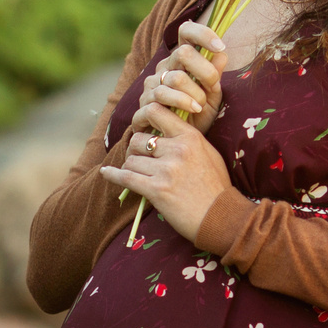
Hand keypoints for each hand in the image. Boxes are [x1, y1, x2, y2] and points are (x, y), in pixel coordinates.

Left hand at [98, 98, 235, 241]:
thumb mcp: (207, 152)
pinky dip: (113, 176)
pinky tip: (106, 174)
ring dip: (131, 167)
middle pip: (138, 139)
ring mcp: (166, 170)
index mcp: (190, 136)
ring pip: (131, 160)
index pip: (156, 111)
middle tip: (140, 160)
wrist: (221, 216)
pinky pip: (125, 177)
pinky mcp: (156, 190)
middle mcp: (177, 149)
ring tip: (139, 175)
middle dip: (135, 150)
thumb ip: (185, 139)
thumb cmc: (216, 186)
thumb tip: (162, 131)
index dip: (143, 117)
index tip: (140, 126)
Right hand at [137, 23, 228, 131]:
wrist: (179, 146)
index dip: (202, 34)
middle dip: (204, 71)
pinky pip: (158, 100)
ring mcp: (150, 88)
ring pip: (173, 78)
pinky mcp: (142, 108)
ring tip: (201, 106)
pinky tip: (192, 112)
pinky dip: (180, 104)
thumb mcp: (212, 96)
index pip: (185, 32)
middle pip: (183, 54)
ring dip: (194, 93)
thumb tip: (221, 54)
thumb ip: (214, 76)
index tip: (220, 47)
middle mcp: (163, 69)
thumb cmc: (197, 117)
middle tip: (212, 88)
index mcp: (179, 61)